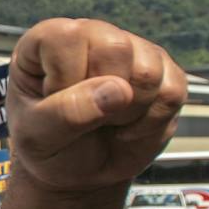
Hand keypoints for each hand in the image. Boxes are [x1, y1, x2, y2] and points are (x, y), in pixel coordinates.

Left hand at [8, 18, 186, 194]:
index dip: (65, 78)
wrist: (78, 173)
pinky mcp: (166, 72)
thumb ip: (66, 113)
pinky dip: (148, 124)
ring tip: (104, 121)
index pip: (70, 37)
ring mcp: (135, 50)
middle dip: (99, 98)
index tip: (51, 104)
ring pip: (148, 72)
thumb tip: (119, 90)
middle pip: (116, 49)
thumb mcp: (37, 137)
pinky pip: (171, 94)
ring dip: (126, 113)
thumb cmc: (47, 147)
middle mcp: (95, 35)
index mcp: (50, 40)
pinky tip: (126, 126)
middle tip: (82, 117)